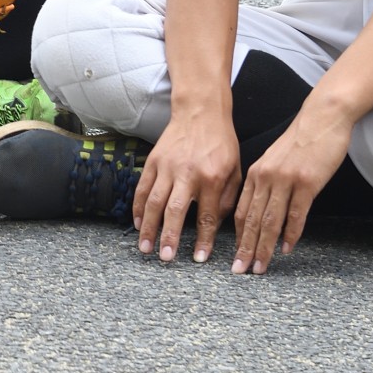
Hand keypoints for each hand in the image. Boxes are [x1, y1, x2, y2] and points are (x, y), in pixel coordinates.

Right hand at [132, 106, 242, 263]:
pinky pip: (142, 188)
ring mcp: (167, 167)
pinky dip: (138, 207)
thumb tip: (214, 226)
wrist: (201, 113)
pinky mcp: (153, 161)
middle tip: (165, 258)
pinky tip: (137, 223)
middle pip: (175, 211)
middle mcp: (188, 174)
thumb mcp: (236, 171)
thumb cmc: (222, 144)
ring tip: (145, 248)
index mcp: (213, 178)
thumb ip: (228, 200)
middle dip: (169, 237)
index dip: (203, 241)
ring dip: (148, 227)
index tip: (199, 259)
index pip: (207, 217)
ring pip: (154, 201)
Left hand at [231, 107, 353, 274]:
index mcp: (255, 173)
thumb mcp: (275, 162)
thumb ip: (267, 184)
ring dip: (264, 247)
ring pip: (270, 220)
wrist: (322, 119)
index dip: (237, 236)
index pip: (241, 211)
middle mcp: (265, 177)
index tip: (235, 256)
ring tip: (260, 267)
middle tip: (240, 271)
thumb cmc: (301, 142)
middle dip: (245, 248)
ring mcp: (285, 180)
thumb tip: (264, 211)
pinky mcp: (306, 182)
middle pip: (252, 220)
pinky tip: (287, 249)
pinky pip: (296, 213)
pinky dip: (290, 233)